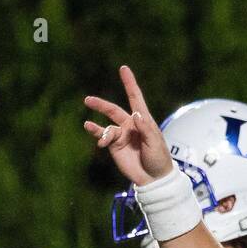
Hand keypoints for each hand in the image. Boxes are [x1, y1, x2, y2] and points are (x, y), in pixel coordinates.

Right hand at [82, 65, 173, 185]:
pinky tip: (98, 140)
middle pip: (113, 110)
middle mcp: (131, 125)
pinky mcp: (115, 146)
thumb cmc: (159, 159)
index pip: (135, 98)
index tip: (123, 68)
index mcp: (143, 120)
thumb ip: (145, 129)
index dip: (129, 83)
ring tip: (92, 131)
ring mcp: (122, 135)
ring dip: (99, 129)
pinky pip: (104, 137)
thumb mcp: (155, 144)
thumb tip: (136, 114)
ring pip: (107, 127)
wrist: (153, 179)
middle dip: (100, 105)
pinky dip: (99, 137)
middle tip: (88, 100)